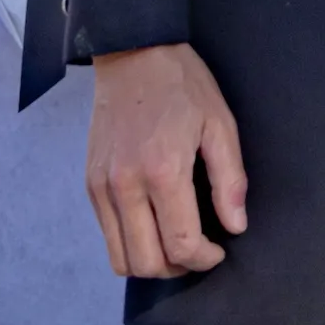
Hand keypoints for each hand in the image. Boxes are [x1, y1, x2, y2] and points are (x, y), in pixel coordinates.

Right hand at [86, 44, 247, 277]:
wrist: (133, 56)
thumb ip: (229, 180)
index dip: (203, 259)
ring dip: (151, 263)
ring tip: (175, 245)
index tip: (219, 250)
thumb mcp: (220, 124)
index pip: (180, 244)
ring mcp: (102, 188)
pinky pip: (107, 235)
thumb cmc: (183, 85)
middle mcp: (125, 187)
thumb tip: (235, 226)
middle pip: (147, 262)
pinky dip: (130, 244)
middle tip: (198, 251)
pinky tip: (153, 225)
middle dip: (178, 268)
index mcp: (163, 171)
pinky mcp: (89, 184)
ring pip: (121, 259)